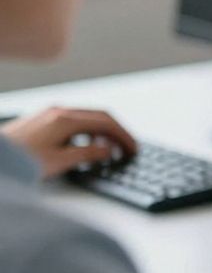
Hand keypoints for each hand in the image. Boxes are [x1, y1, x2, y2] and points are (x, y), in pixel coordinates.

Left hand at [0, 106, 136, 177]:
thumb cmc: (18, 160)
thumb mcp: (59, 162)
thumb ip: (88, 155)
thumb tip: (108, 151)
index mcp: (66, 119)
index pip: (106, 122)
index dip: (123, 136)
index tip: (132, 148)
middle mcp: (59, 111)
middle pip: (99, 117)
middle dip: (116, 132)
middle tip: (126, 149)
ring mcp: (49, 114)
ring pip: (86, 118)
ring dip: (101, 133)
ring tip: (108, 151)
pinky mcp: (41, 120)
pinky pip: (73, 121)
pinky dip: (86, 132)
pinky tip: (84, 147)